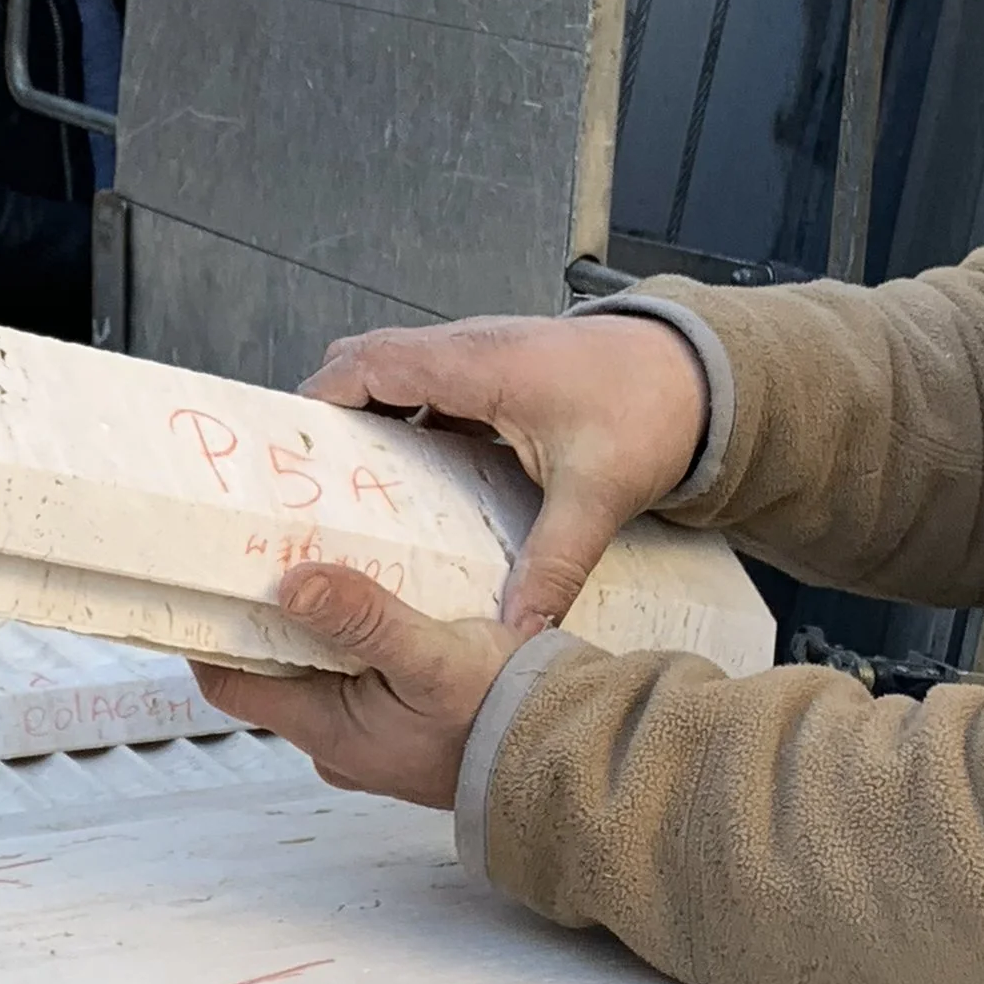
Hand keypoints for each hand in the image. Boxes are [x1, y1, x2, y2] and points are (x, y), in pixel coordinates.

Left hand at [192, 564, 517, 808]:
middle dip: (268, 618)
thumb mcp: (432, 656)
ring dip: (316, 626)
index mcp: (328, 731)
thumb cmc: (505, 710)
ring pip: (318, 673)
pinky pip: (358, 677)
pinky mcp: (404, 725)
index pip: (231, 685)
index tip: (203, 578)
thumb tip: (291, 584)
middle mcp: (338, 743)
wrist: (567, 752)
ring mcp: (371, 738)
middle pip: (272, 673)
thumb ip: (363, 619)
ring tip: (323, 562)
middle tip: (271, 550)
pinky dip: (355, 640)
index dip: (209, 634)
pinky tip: (375, 598)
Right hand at [304, 311, 705, 636]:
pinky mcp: (494, 375)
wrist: (699, 373)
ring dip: (364, 423)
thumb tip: (519, 635)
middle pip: (364, 364)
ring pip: (392, 376)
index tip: (283, 452)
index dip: (317, 402)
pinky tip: (403, 487)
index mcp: (480, 364)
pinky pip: (425, 392)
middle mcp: (469, 349)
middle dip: (327, 418)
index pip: (369, 364)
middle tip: (301, 484)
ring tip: (338, 493)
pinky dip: (402, 426)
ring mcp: (479, 357)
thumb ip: (555, 566)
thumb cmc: (650, 410)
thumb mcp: (599, 494)